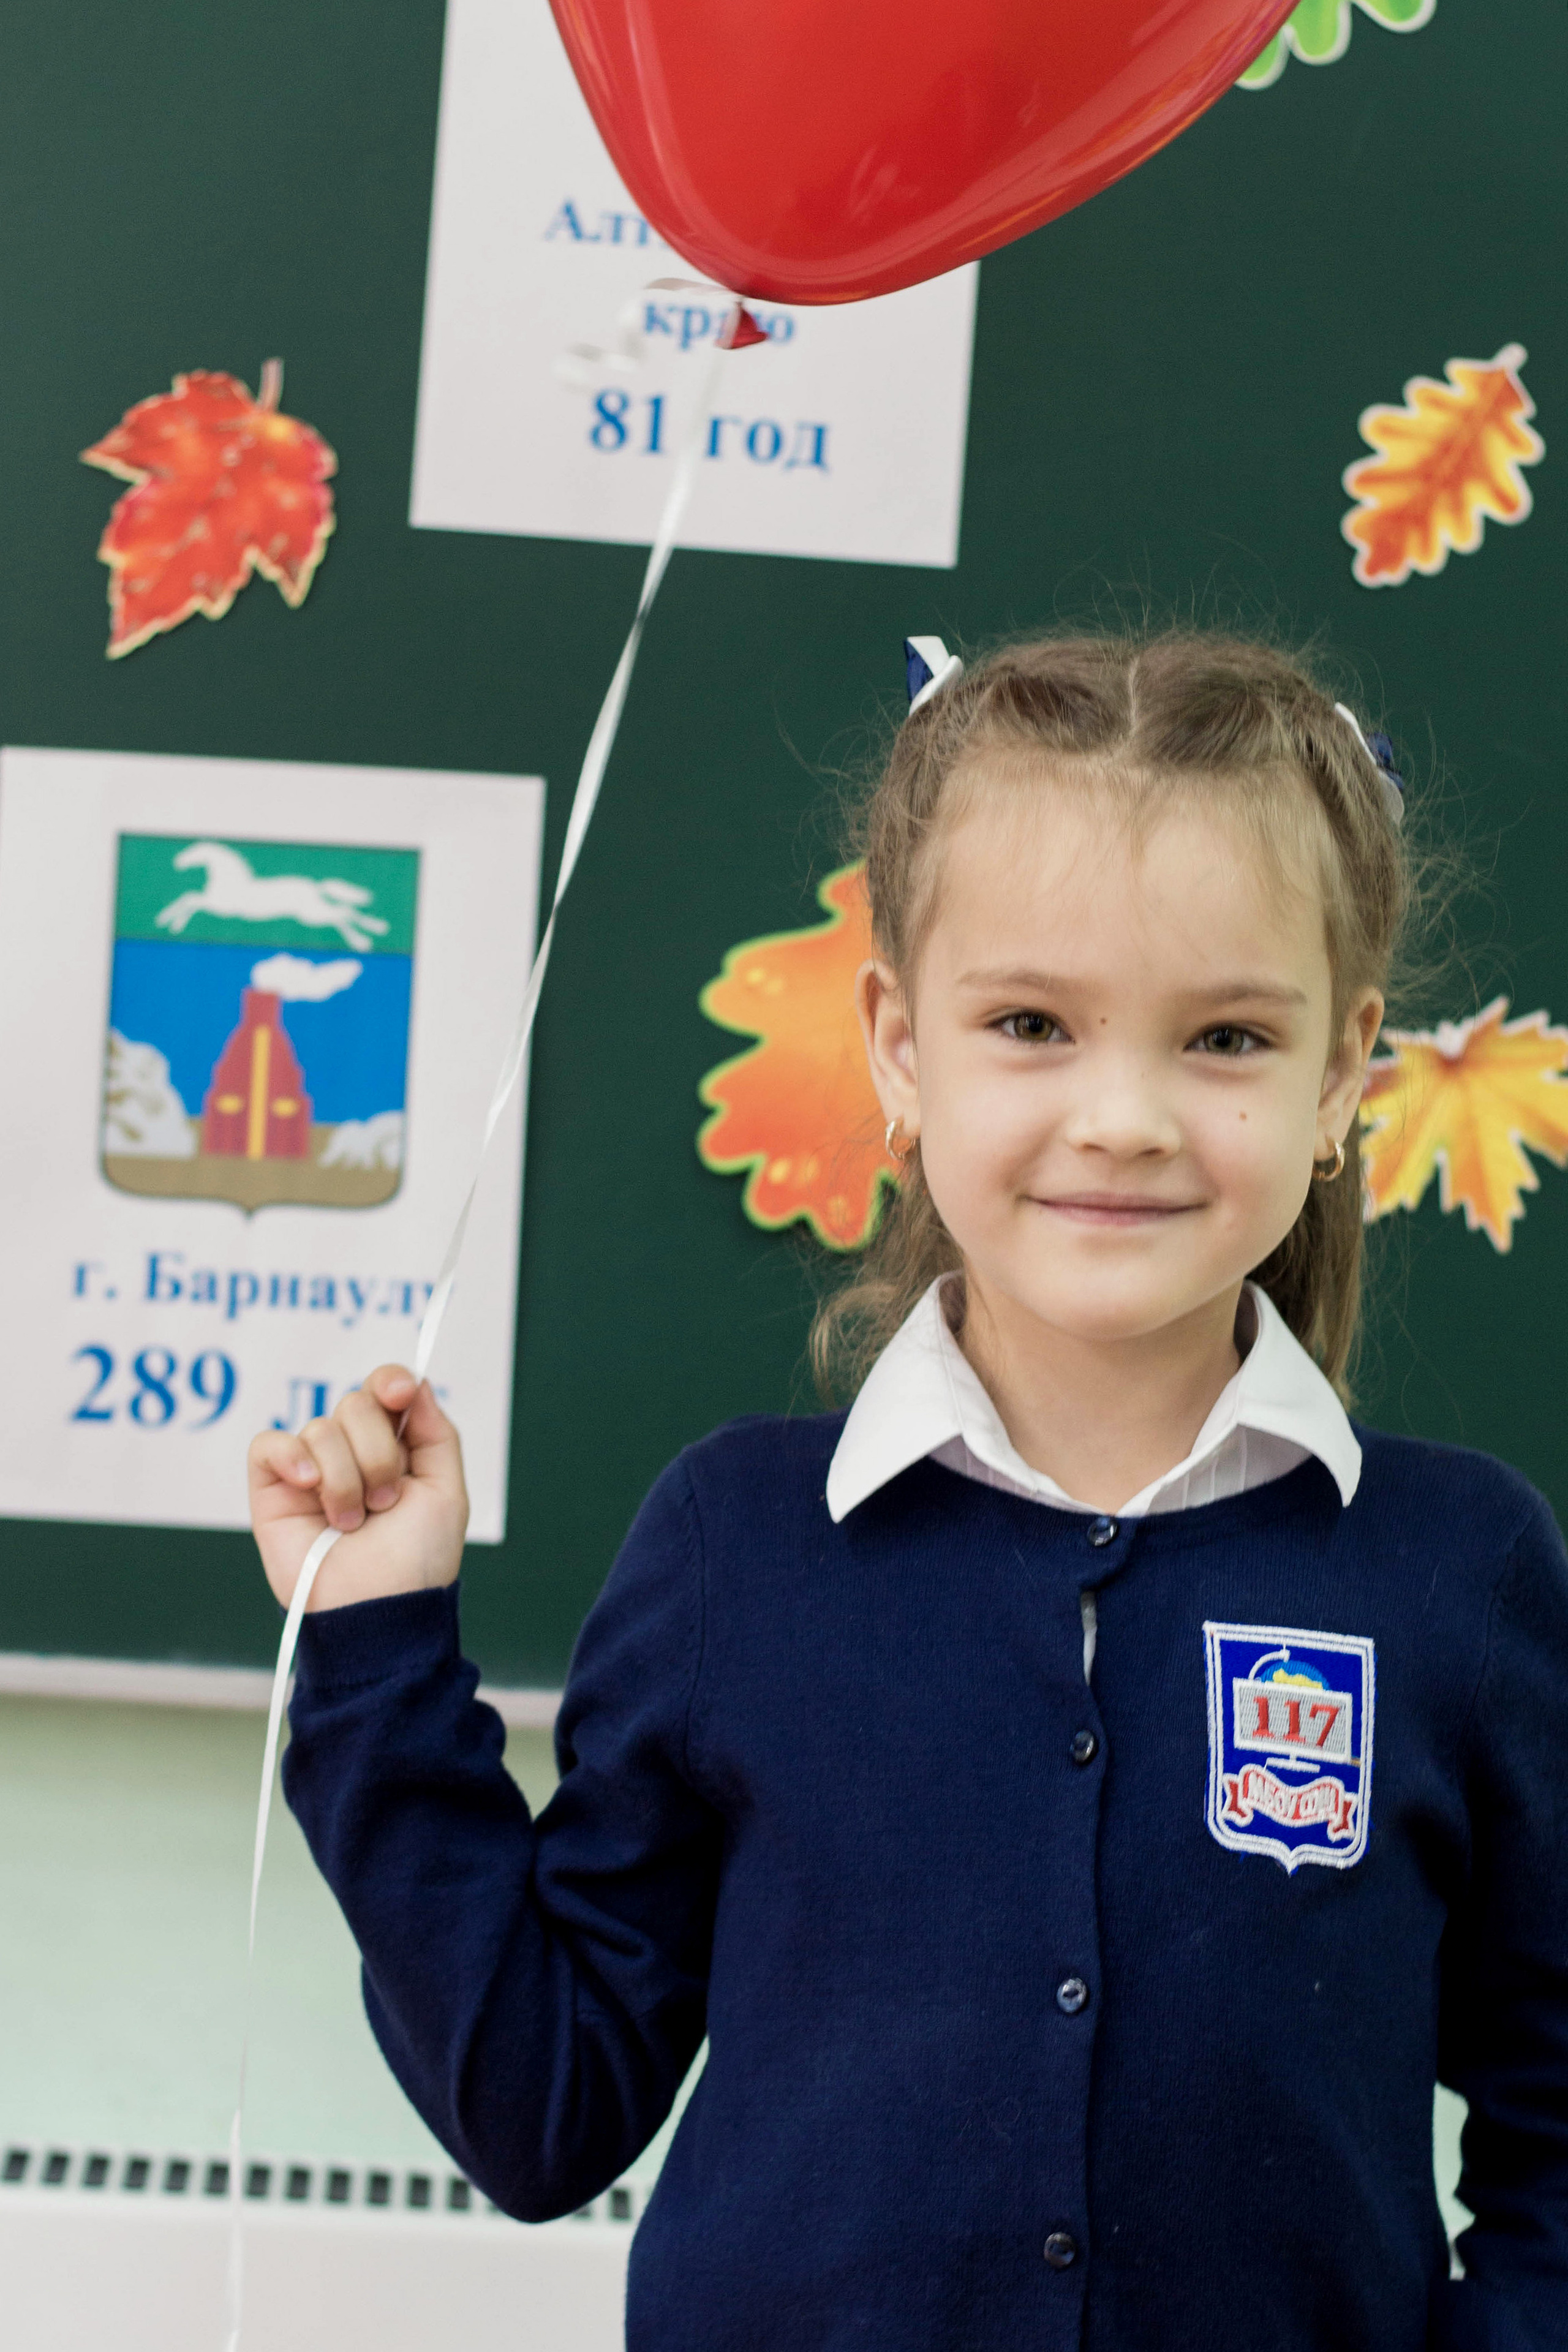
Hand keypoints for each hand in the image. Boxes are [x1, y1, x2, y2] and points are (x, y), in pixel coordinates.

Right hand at [248, 1366, 468, 1612]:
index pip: (383, 1389)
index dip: (389, 1382)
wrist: (380, 1608)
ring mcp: (309, 1470)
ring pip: (320, 1429)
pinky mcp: (273, 1490)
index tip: (398, 1394)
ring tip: (352, 1522)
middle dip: (378, 1453)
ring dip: (346, 1479)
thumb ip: (436, 1432)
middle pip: (355, 1404)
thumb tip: (416, 1383)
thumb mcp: (446, 1492)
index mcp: (393, 1447)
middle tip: (385, 1501)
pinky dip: (291, 1458)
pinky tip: (310, 1485)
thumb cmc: (417, 1559)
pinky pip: (270, 1444)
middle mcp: (350, 1452)